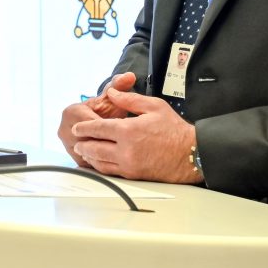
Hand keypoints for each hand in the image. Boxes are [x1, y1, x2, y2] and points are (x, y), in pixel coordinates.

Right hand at [57, 73, 136, 166]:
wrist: (96, 123)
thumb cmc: (105, 110)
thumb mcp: (111, 98)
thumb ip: (119, 86)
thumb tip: (129, 76)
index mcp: (71, 112)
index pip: (92, 123)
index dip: (109, 126)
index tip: (123, 127)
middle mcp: (64, 129)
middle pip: (90, 139)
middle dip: (108, 138)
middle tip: (125, 138)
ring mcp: (68, 145)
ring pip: (91, 152)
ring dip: (106, 151)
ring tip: (121, 147)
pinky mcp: (74, 158)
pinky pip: (91, 161)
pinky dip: (104, 160)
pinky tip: (116, 156)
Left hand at [71, 88, 201, 183]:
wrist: (191, 154)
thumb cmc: (174, 130)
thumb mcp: (153, 106)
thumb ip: (129, 99)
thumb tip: (112, 93)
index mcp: (128, 131)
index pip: (98, 128)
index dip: (84, 127)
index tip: (77, 127)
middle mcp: (125, 150)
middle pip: (94, 147)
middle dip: (82, 142)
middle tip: (76, 139)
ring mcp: (128, 164)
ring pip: (99, 162)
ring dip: (88, 155)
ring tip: (83, 150)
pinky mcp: (133, 175)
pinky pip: (110, 171)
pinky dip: (99, 166)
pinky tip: (97, 162)